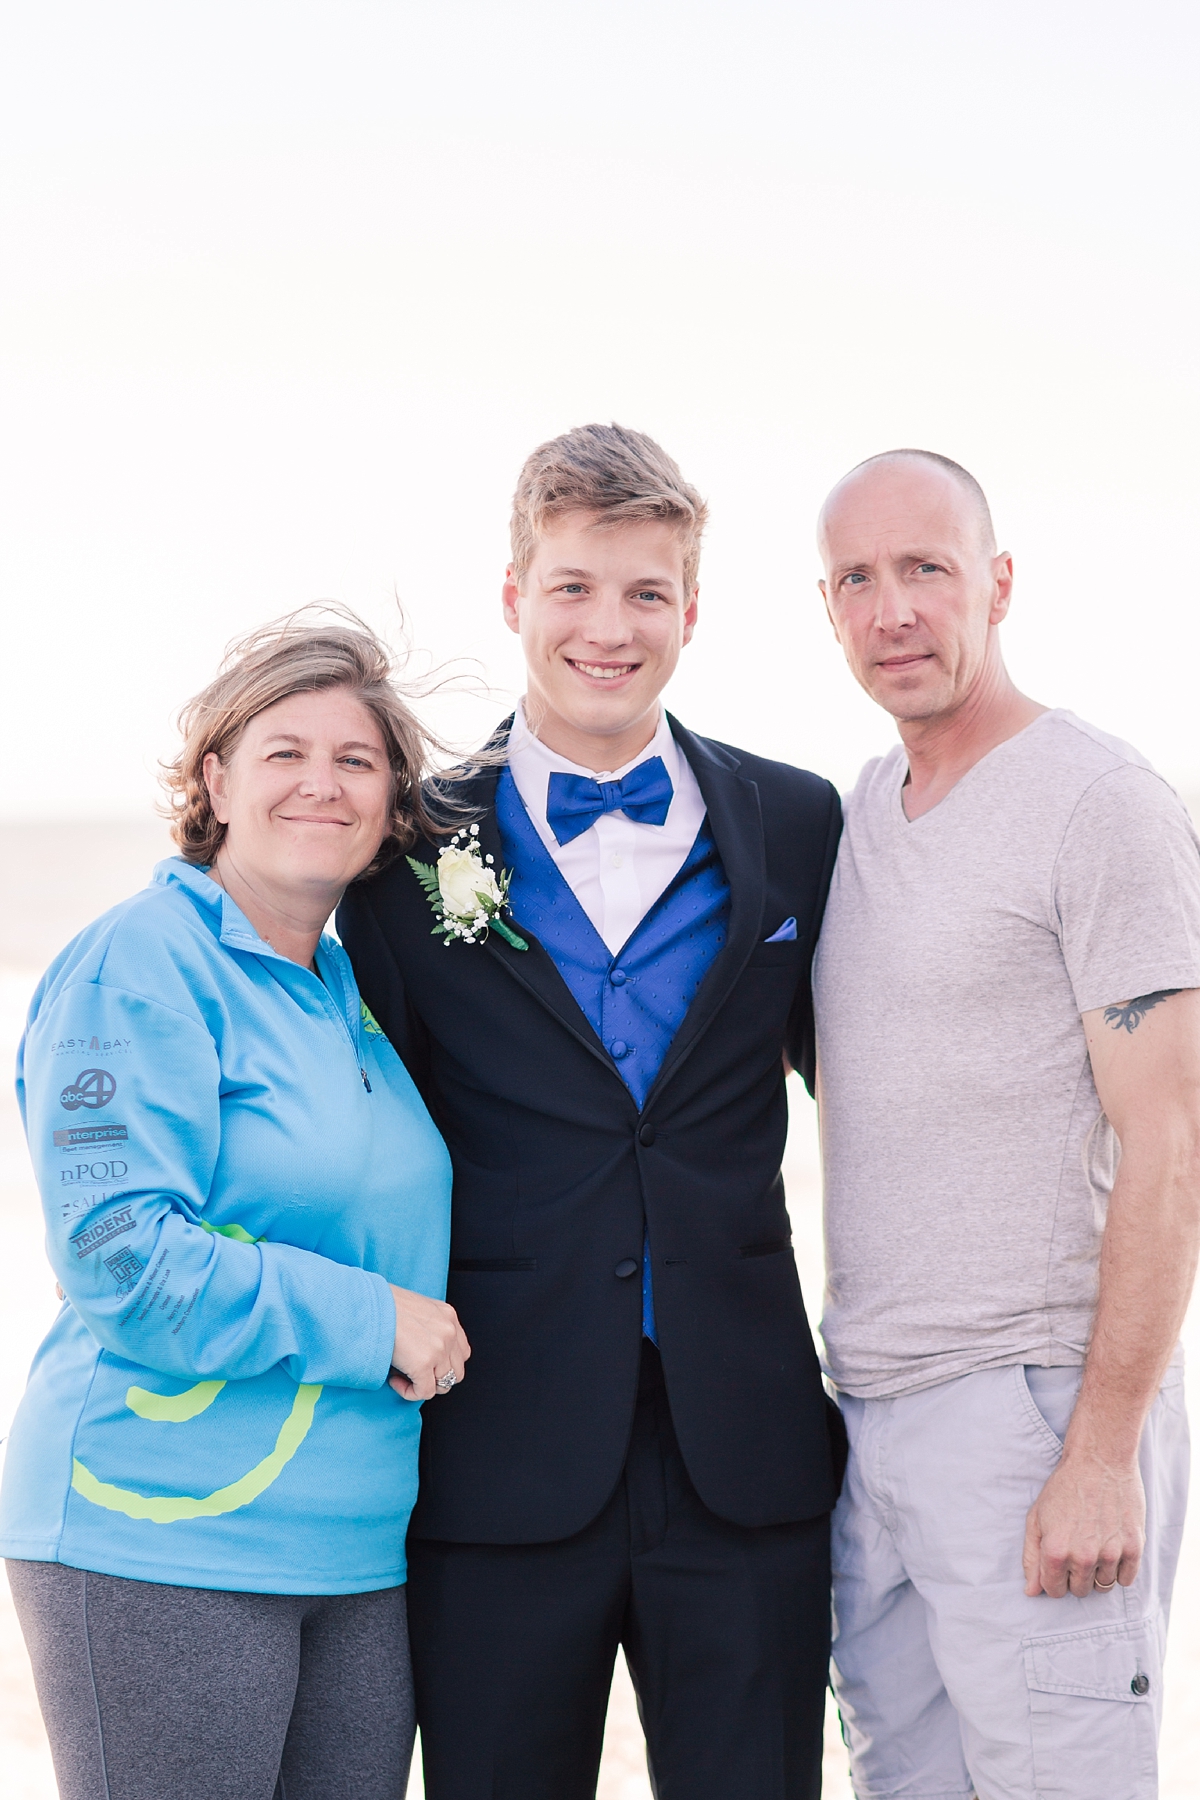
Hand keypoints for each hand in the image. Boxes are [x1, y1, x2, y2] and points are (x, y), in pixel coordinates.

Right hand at [386, 1286, 470, 1402]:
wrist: (369, 1304)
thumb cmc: (383, 1305)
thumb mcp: (416, 1309)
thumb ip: (428, 1327)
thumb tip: (422, 1350)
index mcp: (448, 1316)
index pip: (461, 1352)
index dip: (444, 1364)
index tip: (424, 1363)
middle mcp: (449, 1332)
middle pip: (456, 1372)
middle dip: (435, 1377)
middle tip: (414, 1373)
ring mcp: (439, 1349)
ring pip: (443, 1385)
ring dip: (423, 1385)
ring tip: (402, 1374)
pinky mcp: (423, 1364)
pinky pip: (424, 1392)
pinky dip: (409, 1392)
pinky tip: (393, 1379)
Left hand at [1022, 1451, 1145, 1596]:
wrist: (1099, 1460)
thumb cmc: (1064, 1487)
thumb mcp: (1036, 1518)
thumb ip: (1032, 1558)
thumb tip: (1031, 1593)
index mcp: (1056, 1551)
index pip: (1054, 1590)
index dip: (1054, 1579)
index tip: (1058, 1564)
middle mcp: (1084, 1557)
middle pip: (1080, 1591)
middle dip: (1075, 1575)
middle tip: (1077, 1549)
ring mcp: (1111, 1553)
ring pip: (1103, 1586)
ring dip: (1098, 1572)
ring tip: (1094, 1544)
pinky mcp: (1134, 1547)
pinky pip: (1126, 1579)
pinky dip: (1119, 1569)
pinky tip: (1111, 1547)